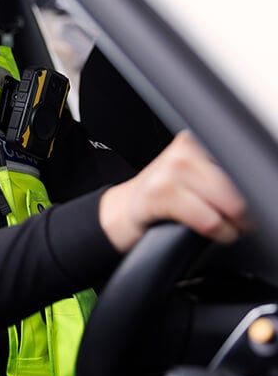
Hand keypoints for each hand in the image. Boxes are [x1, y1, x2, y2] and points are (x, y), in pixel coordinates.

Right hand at [99, 130, 248, 252]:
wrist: (120, 211)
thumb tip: (256, 190)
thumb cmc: (161, 198)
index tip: (250, 205)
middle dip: (246, 208)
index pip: (240, 162)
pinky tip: (214, 232)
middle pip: (238, 181)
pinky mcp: (159, 195)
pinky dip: (216, 230)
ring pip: (228, 201)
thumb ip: (218, 176)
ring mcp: (169, 171)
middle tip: (242, 222)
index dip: (251, 188)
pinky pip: (207, 219)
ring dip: (233, 223)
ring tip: (229, 228)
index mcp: (195, 142)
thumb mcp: (192, 178)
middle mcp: (183, 150)